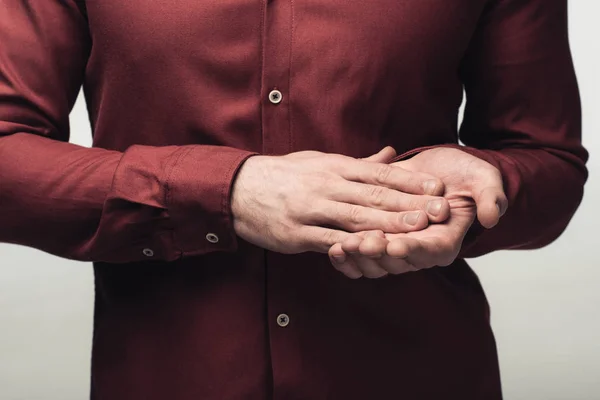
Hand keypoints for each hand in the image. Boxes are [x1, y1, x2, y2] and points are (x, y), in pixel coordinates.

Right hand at [231, 147, 450, 253]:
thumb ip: (358, 163)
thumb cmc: (284, 174)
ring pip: (355, 217)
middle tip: (439, 209)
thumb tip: (392, 153)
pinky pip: (328, 240)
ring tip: (418, 228)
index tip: (437, 187)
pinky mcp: (297, 233)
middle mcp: (325, 185)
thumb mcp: (320, 161)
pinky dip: (351, 244)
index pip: (378, 173)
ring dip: (389, 223)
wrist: (239, 189)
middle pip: (373, 194)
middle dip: (409, 202)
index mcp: (333, 167)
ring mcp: (310, 209)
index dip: (410, 180)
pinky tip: (372, 248)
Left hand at [328, 147, 507, 277]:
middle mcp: (419, 250)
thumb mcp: (484, 179)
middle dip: (378, 255)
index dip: (412, 250)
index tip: (396, 245)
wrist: (438, 169)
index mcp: (445, 240)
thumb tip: (492, 216)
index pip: (430, 252)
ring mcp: (396, 247)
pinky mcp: (377, 240)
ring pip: (376, 264)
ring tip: (342, 245)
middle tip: (360, 243)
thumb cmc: (464, 175)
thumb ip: (490, 196)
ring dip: (359, 257)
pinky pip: (360, 258)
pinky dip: (347, 258)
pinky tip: (332, 248)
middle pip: (398, 263)